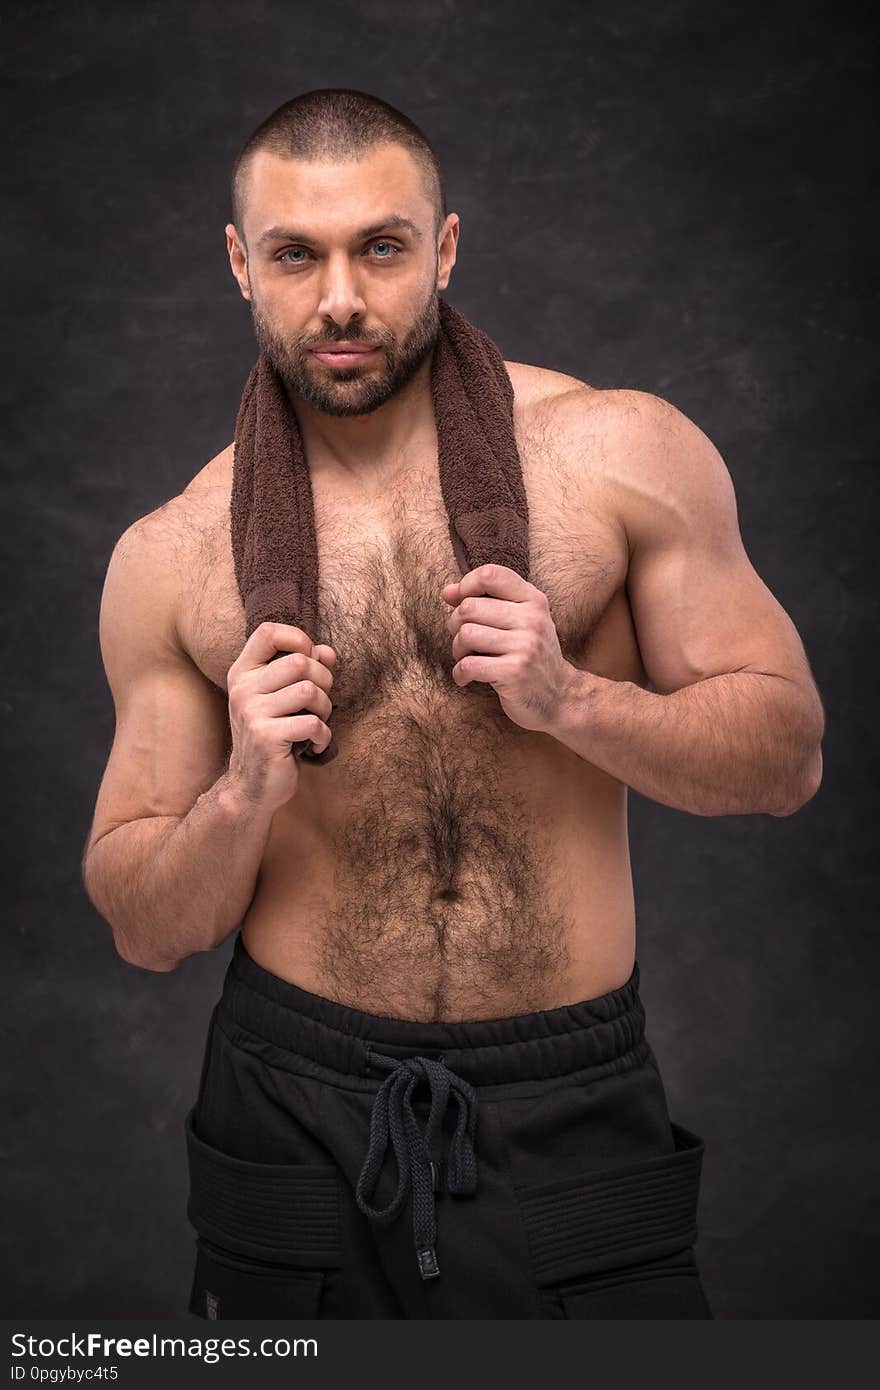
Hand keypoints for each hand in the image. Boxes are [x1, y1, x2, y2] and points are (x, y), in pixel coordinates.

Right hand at [226, 622, 336, 810]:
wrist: (251, 785)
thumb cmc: (274, 735)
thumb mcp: (284, 698)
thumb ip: (304, 670)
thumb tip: (327, 651)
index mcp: (243, 672)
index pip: (268, 632)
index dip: (298, 639)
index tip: (308, 661)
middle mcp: (242, 689)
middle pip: (300, 662)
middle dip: (323, 681)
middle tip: (319, 704)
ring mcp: (251, 713)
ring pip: (309, 691)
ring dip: (325, 710)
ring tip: (316, 724)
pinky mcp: (265, 737)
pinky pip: (312, 723)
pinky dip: (323, 736)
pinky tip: (314, 745)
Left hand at [441, 564, 571, 734]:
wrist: (560, 696)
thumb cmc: (529, 654)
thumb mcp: (518, 621)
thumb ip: (484, 601)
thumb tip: (447, 592)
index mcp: (533, 600)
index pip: (490, 574)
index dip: (466, 586)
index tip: (463, 605)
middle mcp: (532, 619)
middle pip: (469, 607)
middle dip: (456, 625)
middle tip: (465, 642)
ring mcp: (525, 646)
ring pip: (466, 635)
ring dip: (458, 651)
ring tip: (468, 659)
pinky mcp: (514, 672)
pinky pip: (468, 665)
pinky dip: (460, 673)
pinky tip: (466, 678)